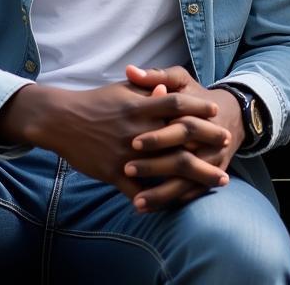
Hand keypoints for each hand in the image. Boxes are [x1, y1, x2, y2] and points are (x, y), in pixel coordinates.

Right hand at [0, 80, 227, 206]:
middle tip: (227, 141)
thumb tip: (168, 89)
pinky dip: (160, 197)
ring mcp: (127, 153)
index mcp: (139, 105)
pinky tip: (180, 202)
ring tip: (218, 178)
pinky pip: (141, 190)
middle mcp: (137, 129)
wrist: (62, 121)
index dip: (198, 105)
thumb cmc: (97, 102)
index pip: (177, 102)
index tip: (216, 111)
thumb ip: (147, 89)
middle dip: (207, 139)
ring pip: (168, 166)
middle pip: (180, 135)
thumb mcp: (123, 90)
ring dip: (196, 174)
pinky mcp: (114, 173)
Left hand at [125, 65, 244, 208]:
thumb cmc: (196, 95)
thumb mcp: (181, 80)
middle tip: (128, 171)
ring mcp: (210, 161)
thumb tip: (129, 70)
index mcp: (196, 115)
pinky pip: (191, 193)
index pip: (179, 127)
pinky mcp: (210, 176)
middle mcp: (206, 140)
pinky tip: (149, 208)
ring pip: (186, 181)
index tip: (133, 143)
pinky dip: (171, 202)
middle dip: (155, 166)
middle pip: (182, 157)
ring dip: (162, 193)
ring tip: (137, 202)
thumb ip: (156, 76)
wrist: (232, 115)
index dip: (158, 136)